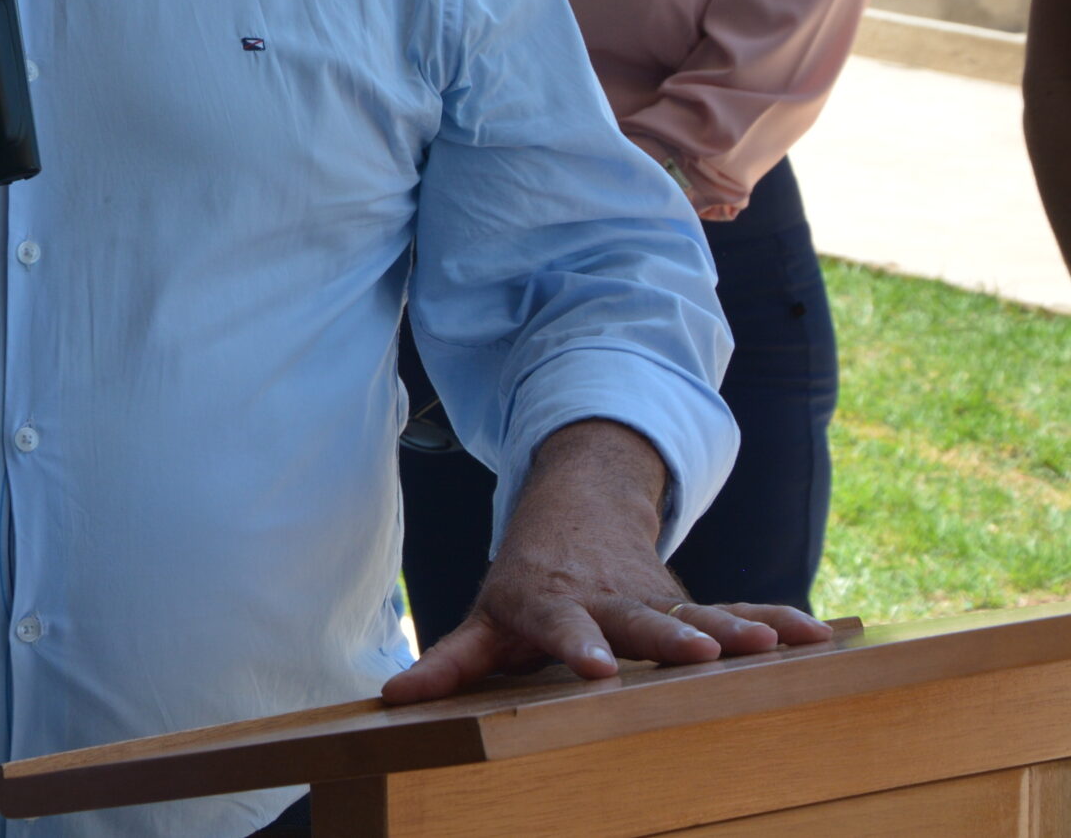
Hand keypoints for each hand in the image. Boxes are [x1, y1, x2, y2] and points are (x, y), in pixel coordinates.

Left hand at [382, 420, 833, 703]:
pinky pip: (739, 610)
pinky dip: (777, 621)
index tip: (598, 670)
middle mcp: (608, 597)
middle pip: (639, 619)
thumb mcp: (484, 617)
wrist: (576, 511)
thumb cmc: (523, 585)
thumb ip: (449, 662)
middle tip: (704, 656)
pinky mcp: (690, 603)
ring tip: (772, 647)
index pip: (562, 624)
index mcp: (551, 601)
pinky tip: (818, 636)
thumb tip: (392, 701)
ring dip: (737, 628)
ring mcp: (655, 598)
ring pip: (698, 613)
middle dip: (670, 638)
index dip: (578, 645)